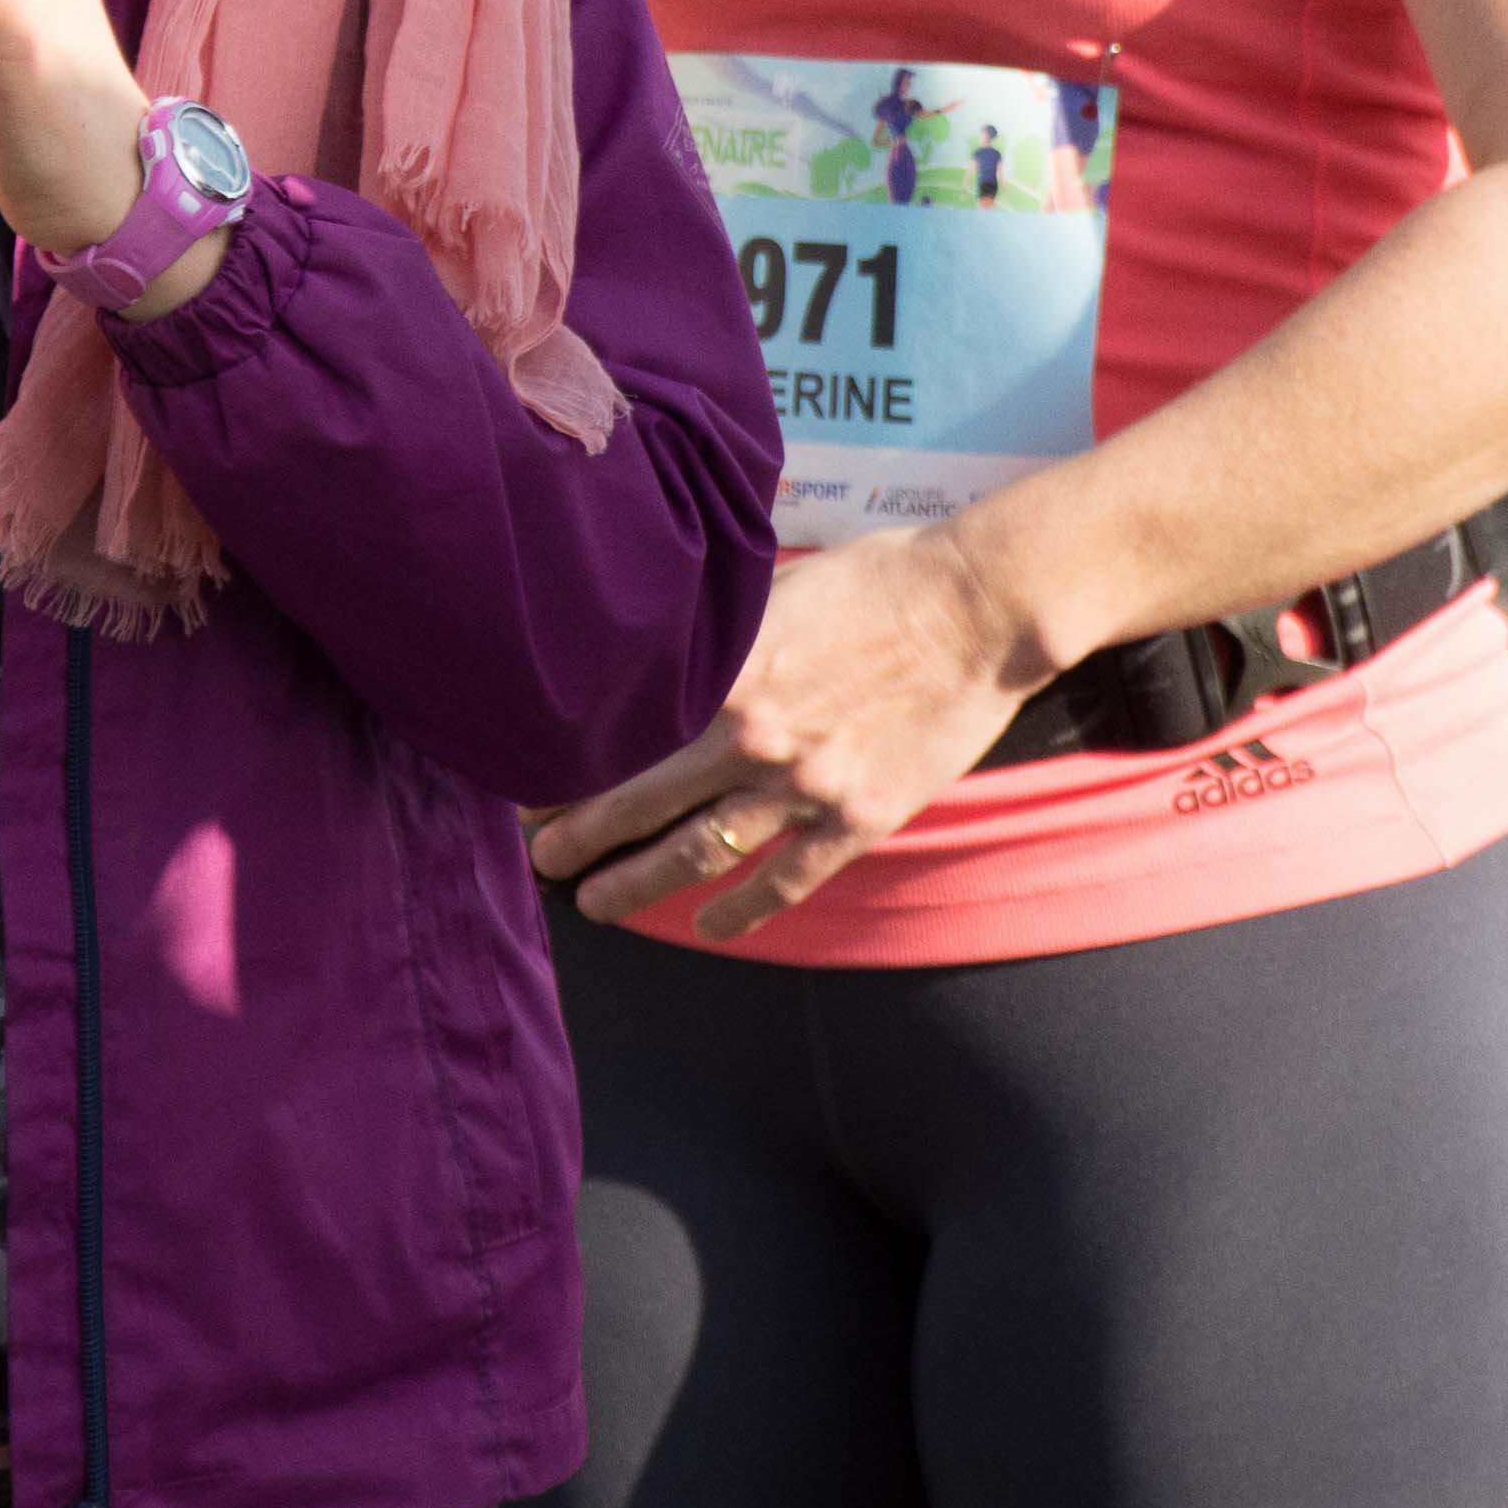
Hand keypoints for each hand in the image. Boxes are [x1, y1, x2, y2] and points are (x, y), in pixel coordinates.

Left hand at [526, 525, 1042, 937]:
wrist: (978, 608)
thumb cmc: (878, 580)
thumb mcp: (775, 589)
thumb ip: (718, 636)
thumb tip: (660, 654)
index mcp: (727, 676)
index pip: (623, 742)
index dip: (568, 775)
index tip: (528, 795)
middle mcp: (755, 739)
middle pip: (644, 805)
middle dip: (582, 839)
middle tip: (541, 862)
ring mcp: (806, 788)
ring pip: (701, 853)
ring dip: (640, 885)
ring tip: (597, 902)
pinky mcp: (857, 819)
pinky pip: (785, 881)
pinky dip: (740, 910)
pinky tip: (709, 927)